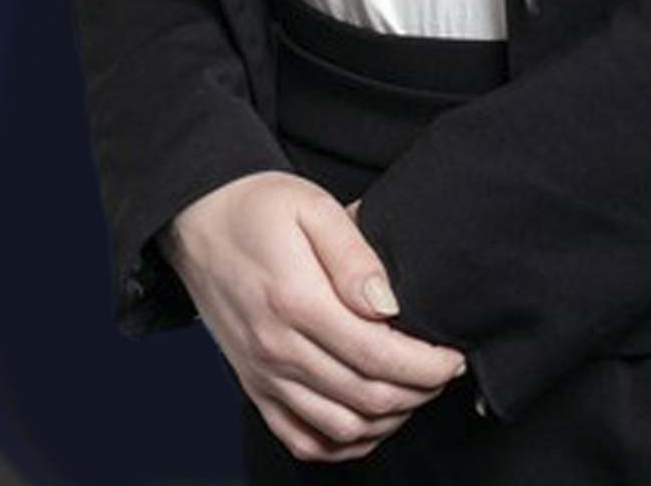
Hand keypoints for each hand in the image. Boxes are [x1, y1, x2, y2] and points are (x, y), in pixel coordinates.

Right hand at [162, 171, 465, 461]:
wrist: (197, 222)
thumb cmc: (258, 209)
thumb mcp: (312, 207)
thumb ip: (354, 256)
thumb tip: (388, 304)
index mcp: (296, 303)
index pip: (377, 355)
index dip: (426, 365)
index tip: (453, 357)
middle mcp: (278, 350)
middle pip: (366, 398)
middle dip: (419, 392)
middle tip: (443, 373)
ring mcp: (264, 376)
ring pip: (341, 428)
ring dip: (388, 420)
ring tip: (415, 392)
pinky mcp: (254, 387)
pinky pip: (303, 440)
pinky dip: (344, 443)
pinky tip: (369, 422)